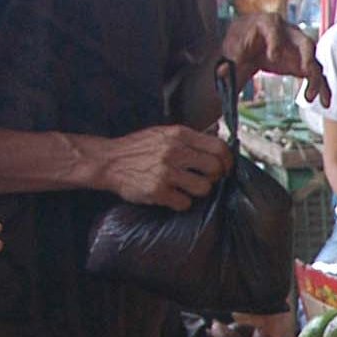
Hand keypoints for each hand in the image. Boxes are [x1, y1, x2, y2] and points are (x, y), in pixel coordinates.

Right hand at [101, 125, 233, 211]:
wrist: (109, 161)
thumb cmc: (137, 148)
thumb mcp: (163, 133)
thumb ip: (188, 138)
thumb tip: (216, 143)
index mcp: (179, 135)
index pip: (218, 147)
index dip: (227, 160)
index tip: (225, 167)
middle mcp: (175, 152)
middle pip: (215, 168)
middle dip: (215, 177)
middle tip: (207, 179)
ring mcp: (166, 172)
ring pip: (204, 188)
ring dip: (199, 191)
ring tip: (187, 188)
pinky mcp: (158, 191)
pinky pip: (185, 203)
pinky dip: (182, 202)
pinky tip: (173, 196)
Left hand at [222, 13, 330, 106]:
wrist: (249, 41)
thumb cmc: (240, 40)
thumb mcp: (231, 47)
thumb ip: (228, 59)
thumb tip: (220, 72)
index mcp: (267, 23)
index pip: (274, 27)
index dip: (275, 41)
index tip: (273, 56)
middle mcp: (289, 33)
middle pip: (304, 42)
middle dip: (307, 57)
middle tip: (306, 72)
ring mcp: (298, 48)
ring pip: (314, 61)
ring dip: (316, 79)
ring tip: (311, 97)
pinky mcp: (302, 63)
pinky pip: (316, 75)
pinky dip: (322, 88)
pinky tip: (325, 102)